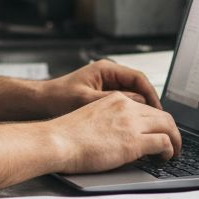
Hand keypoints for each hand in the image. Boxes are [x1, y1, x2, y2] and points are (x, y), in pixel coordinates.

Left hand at [38, 59, 161, 116]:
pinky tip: (131, 129)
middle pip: (139, 88)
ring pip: (132, 98)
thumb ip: (113, 101)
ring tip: (148, 128)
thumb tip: (139, 105)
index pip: (139, 79)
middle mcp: (108, 75)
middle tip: (159, 122)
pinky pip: (122, 105)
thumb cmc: (57, 98)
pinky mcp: (101, 98)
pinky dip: (129, 116)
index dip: (152, 95)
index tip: (159, 111)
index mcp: (106, 69)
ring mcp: (105, 86)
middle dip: (149, 105)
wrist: (39, 103)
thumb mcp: (86, 100)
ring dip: (140, 112)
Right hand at [48, 92, 181, 172]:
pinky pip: (164, 142)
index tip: (159, 132)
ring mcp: (131, 123)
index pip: (146, 107)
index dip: (157, 121)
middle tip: (174, 143)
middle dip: (172, 130)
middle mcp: (126, 107)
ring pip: (168, 126)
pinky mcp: (133, 141)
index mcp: (115, 99)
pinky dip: (169, 150)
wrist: (57, 141)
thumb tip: (119, 137)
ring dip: (175, 141)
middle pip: (162, 115)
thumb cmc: (66, 135)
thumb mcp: (91, 118)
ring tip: (173, 153)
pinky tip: (164, 158)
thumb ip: (109, 122)